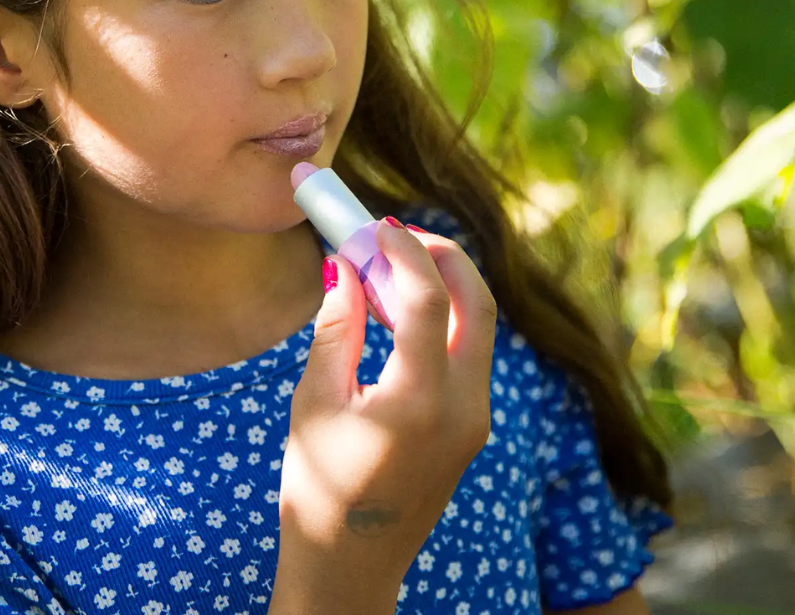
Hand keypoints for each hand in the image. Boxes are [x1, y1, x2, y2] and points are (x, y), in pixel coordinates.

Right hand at [271, 219, 497, 612]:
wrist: (350, 568)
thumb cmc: (318, 490)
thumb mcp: (314, 402)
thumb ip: (336, 329)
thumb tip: (345, 269)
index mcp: (419, 403)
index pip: (428, 300)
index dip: (404, 251)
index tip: (376, 225)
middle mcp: (464, 408)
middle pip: (479, 304)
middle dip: (444, 256)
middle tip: (400, 234)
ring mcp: (476, 420)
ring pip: (480, 327)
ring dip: (446, 284)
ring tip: (393, 266)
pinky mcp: (473, 427)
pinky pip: (470, 353)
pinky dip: (444, 318)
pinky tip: (401, 310)